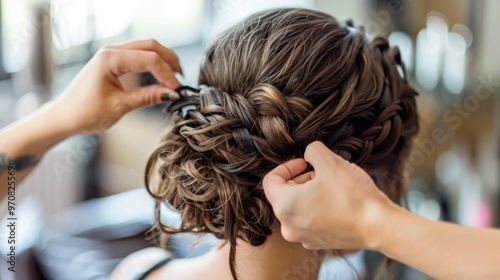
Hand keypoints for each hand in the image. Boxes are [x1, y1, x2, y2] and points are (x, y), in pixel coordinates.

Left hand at [48, 39, 182, 133]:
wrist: (64, 117)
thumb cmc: (85, 112)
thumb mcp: (120, 107)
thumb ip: (147, 97)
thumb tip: (170, 93)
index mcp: (110, 59)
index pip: (149, 59)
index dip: (167, 74)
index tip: (176, 90)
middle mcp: (111, 51)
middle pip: (150, 46)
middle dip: (169, 60)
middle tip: (181, 78)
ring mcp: (111, 55)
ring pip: (146, 48)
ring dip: (162, 60)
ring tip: (174, 77)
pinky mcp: (113, 62)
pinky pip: (138, 56)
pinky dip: (152, 64)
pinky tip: (160, 76)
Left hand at [263, 141, 395, 249]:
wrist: (379, 227)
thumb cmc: (353, 196)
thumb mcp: (330, 162)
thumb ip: (312, 151)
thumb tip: (309, 153)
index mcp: (284, 206)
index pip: (270, 180)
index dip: (288, 166)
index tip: (306, 163)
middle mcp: (288, 226)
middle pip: (283, 194)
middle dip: (299, 179)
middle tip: (321, 173)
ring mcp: (302, 238)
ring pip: (295, 207)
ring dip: (308, 193)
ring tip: (330, 186)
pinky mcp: (316, 243)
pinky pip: (308, 220)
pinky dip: (316, 208)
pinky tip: (336, 202)